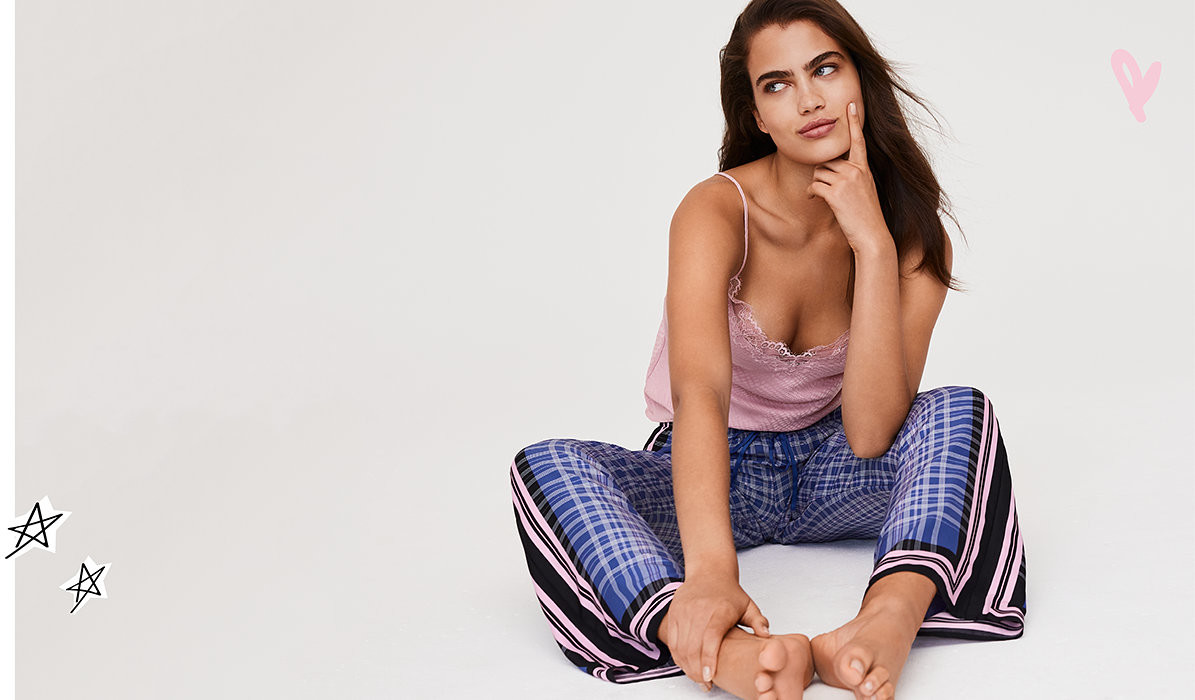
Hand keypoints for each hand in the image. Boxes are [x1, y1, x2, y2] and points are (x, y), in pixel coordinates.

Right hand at [661, 574, 770, 689]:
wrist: (709, 572)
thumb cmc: (729, 593)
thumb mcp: (748, 605)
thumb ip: (759, 621)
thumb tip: (766, 636)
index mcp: (720, 610)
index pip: (710, 637)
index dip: (708, 659)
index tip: (709, 676)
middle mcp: (699, 610)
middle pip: (693, 646)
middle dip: (696, 670)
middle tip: (705, 684)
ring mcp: (684, 611)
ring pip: (680, 645)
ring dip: (686, 666)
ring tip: (696, 678)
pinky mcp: (674, 613)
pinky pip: (672, 640)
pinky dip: (677, 656)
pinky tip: (686, 665)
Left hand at [805, 101, 890, 253]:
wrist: (872, 235)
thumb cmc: (866, 216)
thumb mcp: (864, 191)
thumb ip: (853, 177)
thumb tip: (831, 172)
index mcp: (864, 168)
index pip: (858, 141)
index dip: (853, 122)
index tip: (851, 104)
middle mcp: (856, 170)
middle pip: (827, 161)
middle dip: (822, 174)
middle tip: (826, 189)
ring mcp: (846, 180)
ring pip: (819, 173)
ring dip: (817, 185)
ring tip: (824, 198)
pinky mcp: (836, 192)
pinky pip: (814, 186)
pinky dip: (811, 193)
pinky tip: (816, 200)